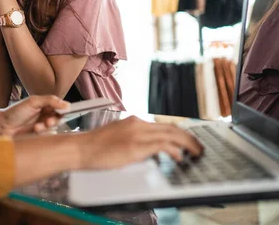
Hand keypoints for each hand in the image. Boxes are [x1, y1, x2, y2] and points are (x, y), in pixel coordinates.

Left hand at [0, 95, 68, 138]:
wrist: (3, 127)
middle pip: (59, 118)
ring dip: (48, 127)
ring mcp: (43, 125)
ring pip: (54, 127)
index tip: (66, 111)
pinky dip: (43, 133)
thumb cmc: (16, 112)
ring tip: (38, 126)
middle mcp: (46, 115)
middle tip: (49, 121)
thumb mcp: (33, 102)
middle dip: (55, 119)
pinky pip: (48, 135)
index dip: (64, 109)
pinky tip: (35, 130)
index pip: (60, 106)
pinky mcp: (39, 136)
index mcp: (45, 105)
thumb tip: (66, 104)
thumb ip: (50, 100)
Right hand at [77, 116, 202, 169]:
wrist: (80, 148)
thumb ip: (134, 140)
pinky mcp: (135, 146)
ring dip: (186, 144)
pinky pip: (161, 146)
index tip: (189, 140)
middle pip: (171, 128)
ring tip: (195, 152)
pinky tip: (178, 157)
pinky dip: (173, 150)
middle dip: (188, 138)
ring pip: (170, 134)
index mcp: (134, 121)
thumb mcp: (118, 138)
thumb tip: (150, 150)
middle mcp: (138, 124)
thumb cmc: (95, 147)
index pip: (163, 125)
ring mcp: (137, 134)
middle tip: (198, 147)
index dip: (179, 133)